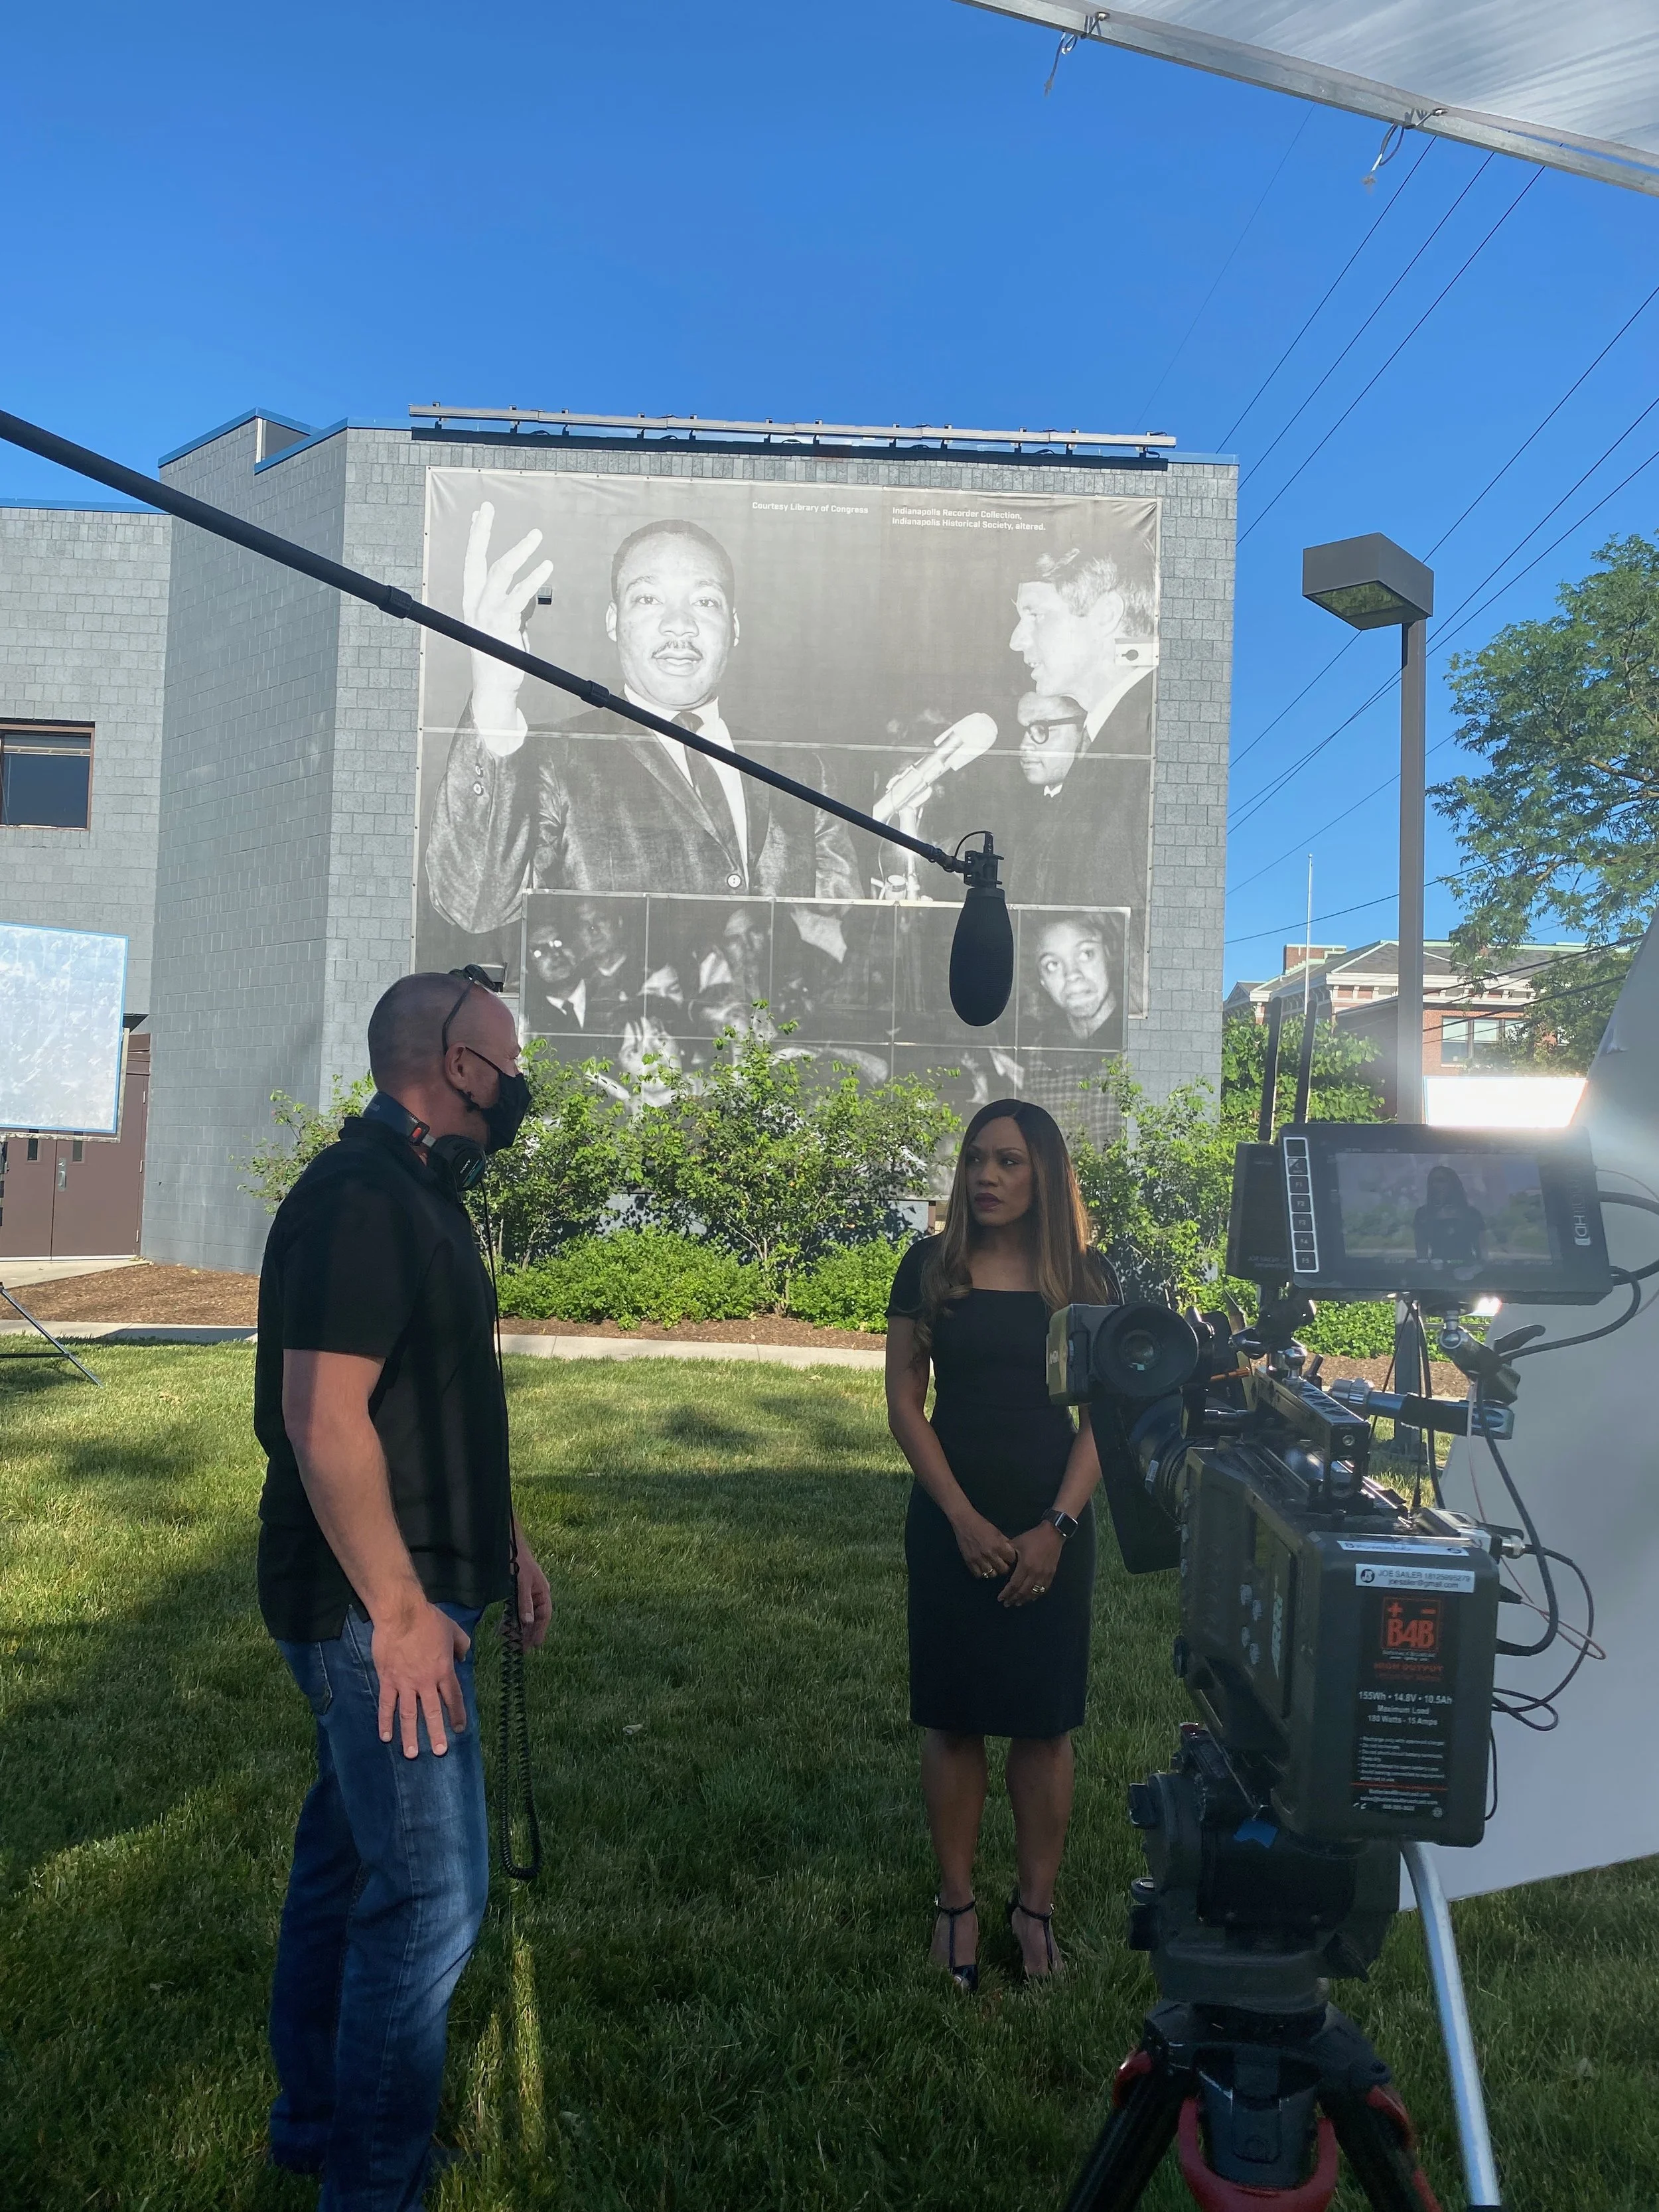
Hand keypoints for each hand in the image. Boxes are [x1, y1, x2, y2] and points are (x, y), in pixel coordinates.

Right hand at [372, 1599, 470, 1757]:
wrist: (401, 1614)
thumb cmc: (429, 1619)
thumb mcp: (453, 1629)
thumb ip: (462, 1645)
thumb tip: (463, 1658)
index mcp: (444, 1670)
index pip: (453, 1697)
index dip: (457, 1714)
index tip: (459, 1729)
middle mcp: (426, 1681)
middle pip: (432, 1712)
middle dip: (436, 1733)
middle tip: (439, 1752)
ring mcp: (405, 1683)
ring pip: (409, 1714)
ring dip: (410, 1735)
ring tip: (411, 1754)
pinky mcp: (387, 1680)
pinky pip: (386, 1704)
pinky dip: (385, 1721)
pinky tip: (386, 1737)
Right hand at [462, 501, 553, 755]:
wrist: (496, 686)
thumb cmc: (502, 655)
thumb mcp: (509, 624)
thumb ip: (517, 604)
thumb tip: (532, 589)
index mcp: (472, 600)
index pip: (471, 561)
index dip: (475, 536)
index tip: (478, 512)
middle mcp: (474, 603)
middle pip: (477, 559)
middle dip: (481, 531)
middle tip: (487, 507)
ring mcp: (486, 614)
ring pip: (499, 573)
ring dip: (519, 551)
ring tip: (536, 535)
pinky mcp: (503, 625)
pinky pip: (518, 596)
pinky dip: (533, 578)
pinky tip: (545, 565)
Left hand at [514, 1533, 552, 1650]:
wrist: (508, 1542)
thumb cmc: (517, 1561)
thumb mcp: (521, 1583)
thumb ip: (524, 1603)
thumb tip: (529, 1622)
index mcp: (542, 1591)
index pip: (544, 1615)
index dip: (540, 1631)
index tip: (535, 1645)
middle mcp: (537, 1593)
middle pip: (535, 1618)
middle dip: (529, 1633)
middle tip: (522, 1650)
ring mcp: (527, 1592)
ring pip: (525, 1615)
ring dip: (519, 1628)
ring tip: (512, 1642)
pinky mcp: (517, 1590)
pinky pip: (516, 1609)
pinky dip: (510, 1619)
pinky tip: (503, 1628)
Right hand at [951, 1508, 1017, 1581]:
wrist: (964, 1521)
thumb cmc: (982, 1525)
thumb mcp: (997, 1532)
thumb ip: (1005, 1543)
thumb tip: (1012, 1552)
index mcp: (998, 1545)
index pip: (1012, 1559)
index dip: (1011, 1558)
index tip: (1009, 1556)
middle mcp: (989, 1554)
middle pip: (1003, 1570)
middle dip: (1004, 1566)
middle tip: (1002, 1562)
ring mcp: (978, 1559)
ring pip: (992, 1575)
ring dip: (994, 1570)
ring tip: (992, 1565)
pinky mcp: (969, 1562)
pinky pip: (979, 1575)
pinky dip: (982, 1572)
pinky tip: (983, 1566)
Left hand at [999, 1523, 1063, 1607]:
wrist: (1053, 1534)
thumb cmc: (1033, 1537)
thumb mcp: (1017, 1542)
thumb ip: (1007, 1552)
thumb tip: (998, 1559)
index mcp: (1025, 1566)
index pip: (1014, 1585)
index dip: (1007, 1593)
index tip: (1000, 1598)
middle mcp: (1035, 1573)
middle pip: (1023, 1591)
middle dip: (1013, 1599)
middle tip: (1006, 1603)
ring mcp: (1044, 1575)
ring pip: (1033, 1593)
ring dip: (1024, 1599)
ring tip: (1017, 1603)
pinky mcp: (1051, 1575)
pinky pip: (1043, 1589)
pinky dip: (1036, 1595)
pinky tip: (1031, 1598)